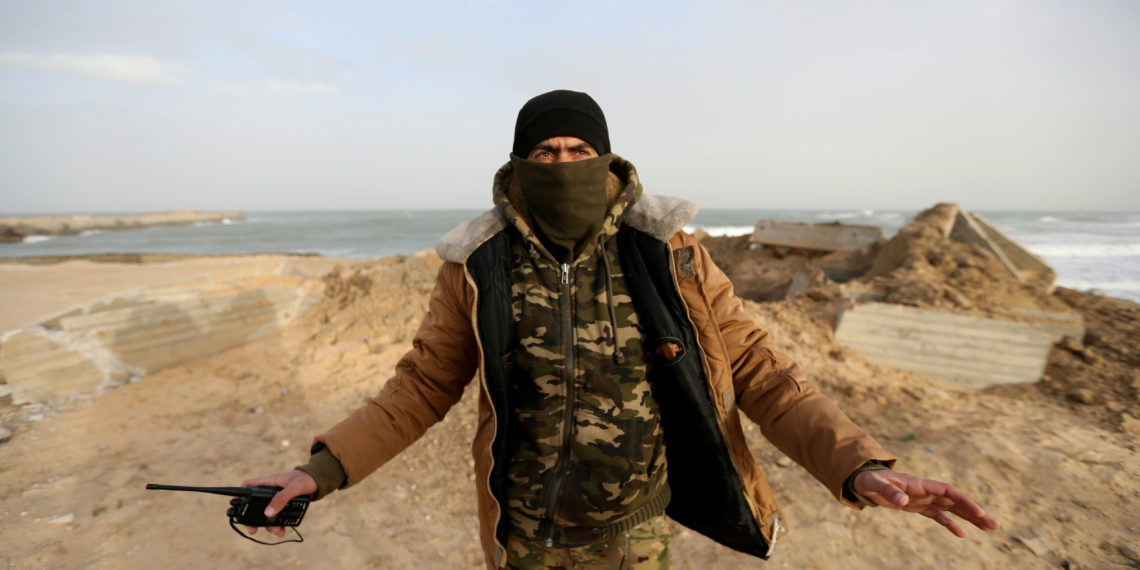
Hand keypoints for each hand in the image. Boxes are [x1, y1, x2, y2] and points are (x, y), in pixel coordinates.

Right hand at [240, 469, 317, 537]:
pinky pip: (277, 517)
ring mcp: (277, 499)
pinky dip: (278, 525)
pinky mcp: (284, 506)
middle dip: (252, 519)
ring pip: (267, 514)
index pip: (249, 485)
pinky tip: (282, 531)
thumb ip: (282, 498)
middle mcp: (270, 491)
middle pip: (255, 505)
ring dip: (268, 525)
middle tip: (252, 530)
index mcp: (269, 482)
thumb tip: (267, 513)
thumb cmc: (306, 478)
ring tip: (276, 532)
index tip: (235, 505)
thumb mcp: (295, 487)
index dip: (239, 494)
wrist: (319, 481)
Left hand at [854, 470, 998, 536]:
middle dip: (975, 512)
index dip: (964, 501)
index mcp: (920, 485)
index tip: (978, 512)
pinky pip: (939, 516)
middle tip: (994, 525)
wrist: (862, 480)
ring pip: (951, 509)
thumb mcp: (875, 486)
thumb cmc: (868, 480)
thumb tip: (904, 501)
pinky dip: (950, 524)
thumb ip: (888, 492)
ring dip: (969, 518)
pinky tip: (962, 535)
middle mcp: (926, 491)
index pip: (948, 492)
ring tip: (988, 528)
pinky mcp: (917, 506)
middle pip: (956, 501)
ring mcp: (923, 499)